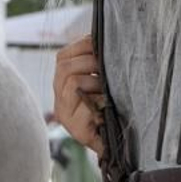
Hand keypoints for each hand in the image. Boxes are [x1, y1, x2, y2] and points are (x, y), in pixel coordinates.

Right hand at [53, 34, 105, 155]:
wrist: (121, 145)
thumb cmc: (115, 108)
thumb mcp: (104, 80)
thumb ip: (98, 63)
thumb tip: (106, 37)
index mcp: (62, 83)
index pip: (62, 56)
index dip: (82, 46)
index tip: (102, 46)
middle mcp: (59, 99)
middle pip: (65, 67)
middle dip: (91, 62)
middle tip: (108, 70)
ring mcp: (65, 115)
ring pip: (73, 83)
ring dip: (96, 82)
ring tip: (108, 90)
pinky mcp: (77, 131)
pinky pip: (84, 107)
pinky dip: (99, 103)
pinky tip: (108, 107)